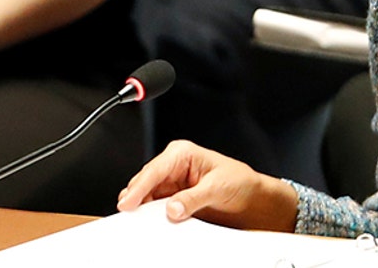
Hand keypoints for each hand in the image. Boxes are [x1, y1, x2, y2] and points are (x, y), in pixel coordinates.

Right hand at [116, 140, 297, 230]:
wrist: (250, 197)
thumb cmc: (239, 182)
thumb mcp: (217, 187)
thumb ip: (193, 198)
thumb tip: (171, 209)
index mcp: (182, 153)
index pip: (154, 170)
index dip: (139, 187)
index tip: (127, 203)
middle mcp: (172, 167)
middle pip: (143, 183)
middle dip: (135, 199)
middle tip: (130, 217)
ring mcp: (169, 184)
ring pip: (144, 197)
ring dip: (141, 208)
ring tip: (139, 222)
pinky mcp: (170, 199)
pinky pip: (152, 208)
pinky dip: (149, 216)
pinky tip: (149, 223)